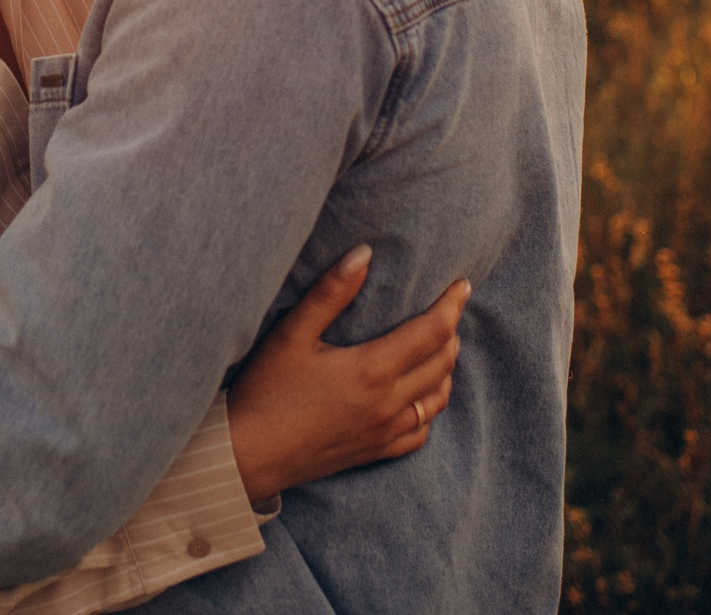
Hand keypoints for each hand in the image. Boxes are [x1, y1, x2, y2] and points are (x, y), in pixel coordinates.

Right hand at [225, 246, 468, 506]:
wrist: (247, 456)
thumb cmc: (265, 390)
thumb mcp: (292, 334)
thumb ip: (331, 292)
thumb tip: (364, 253)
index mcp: (373, 370)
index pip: (432, 331)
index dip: (452, 305)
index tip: (463, 285)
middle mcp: (388, 404)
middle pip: (442, 363)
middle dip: (451, 332)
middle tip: (450, 310)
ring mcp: (384, 433)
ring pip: (437, 398)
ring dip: (446, 369)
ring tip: (441, 347)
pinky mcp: (374, 452)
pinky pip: (420, 432)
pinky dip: (430, 409)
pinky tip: (422, 398)